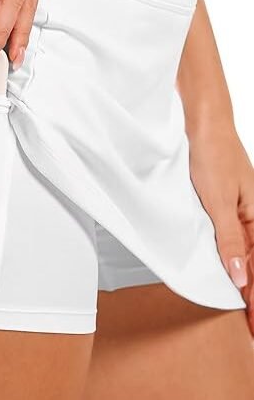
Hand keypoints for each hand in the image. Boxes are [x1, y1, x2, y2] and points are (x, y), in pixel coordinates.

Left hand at [188, 126, 253, 335]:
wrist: (202, 126)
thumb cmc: (212, 155)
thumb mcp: (217, 202)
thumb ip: (228, 239)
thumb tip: (238, 276)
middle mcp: (251, 216)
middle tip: (252, 324)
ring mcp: (238, 210)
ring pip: (245, 253)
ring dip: (245, 279)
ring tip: (245, 306)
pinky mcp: (222, 204)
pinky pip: (233, 238)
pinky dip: (233, 257)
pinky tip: (230, 269)